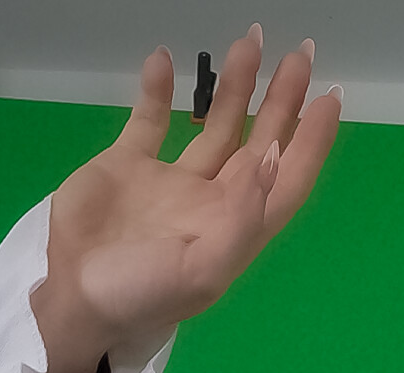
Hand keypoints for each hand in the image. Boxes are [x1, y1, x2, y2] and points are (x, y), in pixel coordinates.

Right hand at [43, 26, 339, 347]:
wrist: (71, 300)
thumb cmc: (142, 295)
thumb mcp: (203, 269)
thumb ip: (243, 213)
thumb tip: (274, 155)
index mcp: (237, 229)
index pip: (288, 178)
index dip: (312, 140)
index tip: (332, 96)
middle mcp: (213, 202)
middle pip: (261, 142)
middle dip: (283, 100)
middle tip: (300, 53)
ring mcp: (172, 183)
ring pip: (214, 125)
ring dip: (232, 87)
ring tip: (248, 42)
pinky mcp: (128, 168)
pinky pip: (150, 121)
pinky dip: (159, 91)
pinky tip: (167, 60)